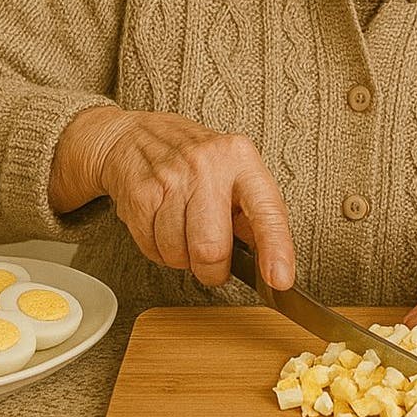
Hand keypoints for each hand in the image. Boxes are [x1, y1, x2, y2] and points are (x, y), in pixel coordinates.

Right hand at [51, 107, 294, 289]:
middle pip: (211, 248)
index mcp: (242, 159)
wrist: (136, 136)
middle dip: (213, 270)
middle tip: (214, 264)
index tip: (280, 279)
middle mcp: (208, 166)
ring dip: (183, 260)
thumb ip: (255, 215)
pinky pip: (152, 249)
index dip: (275, 249)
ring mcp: (171, 179)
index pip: (266, 211)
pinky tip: (164, 228)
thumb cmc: (197, 163)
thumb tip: (273, 263)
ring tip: (186, 233)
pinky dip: (160, 252)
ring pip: (178, 254)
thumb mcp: (236, 173)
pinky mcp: (140, 194)